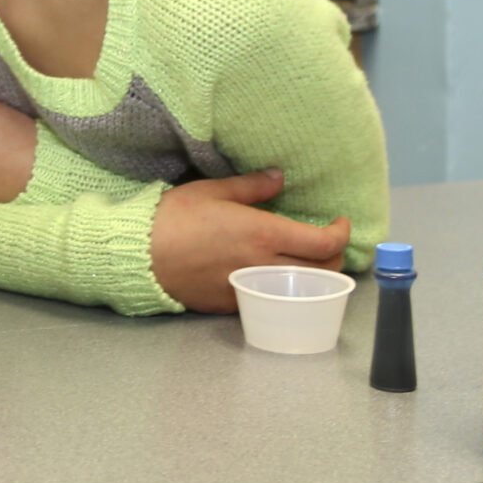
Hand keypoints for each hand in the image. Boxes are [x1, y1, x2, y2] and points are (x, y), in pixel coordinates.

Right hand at [147, 169, 351, 312]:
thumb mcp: (213, 190)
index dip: (341, 234)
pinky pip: (271, 298)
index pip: (323, 243)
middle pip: (322, 271)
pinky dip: (282, 288)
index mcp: (264, 234)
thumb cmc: (175, 217)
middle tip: (326, 243)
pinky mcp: (235, 305)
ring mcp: (251, 289)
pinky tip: (273, 274)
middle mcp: (264, 265)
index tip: (340, 223)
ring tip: (306, 261)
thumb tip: (280, 177)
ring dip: (313, 276)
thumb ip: (253, 186)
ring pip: (300, 290)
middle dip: (334, 257)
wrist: (140, 255)